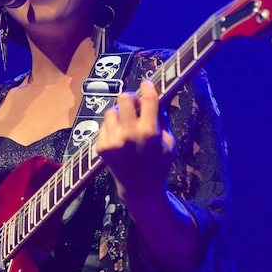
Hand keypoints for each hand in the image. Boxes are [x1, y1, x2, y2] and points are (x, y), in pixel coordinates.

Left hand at [96, 79, 175, 205]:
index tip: (147, 83)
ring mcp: (113, 140)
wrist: (140, 188)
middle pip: (124, 97)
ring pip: (112, 111)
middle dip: (130, 99)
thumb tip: (158, 96)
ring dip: (120, 114)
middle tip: (135, 104)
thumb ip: (163, 118)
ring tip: (127, 125)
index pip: (148, 98)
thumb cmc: (159, 164)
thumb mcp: (170, 142)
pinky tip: (120, 138)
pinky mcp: (102, 146)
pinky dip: (112, 127)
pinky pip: (104, 125)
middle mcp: (129, 134)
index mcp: (150, 131)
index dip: (148, 86)